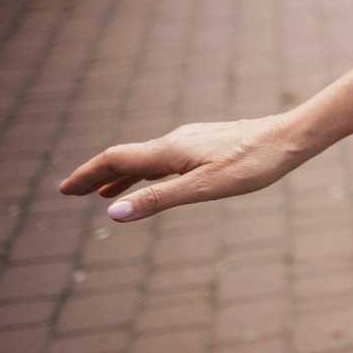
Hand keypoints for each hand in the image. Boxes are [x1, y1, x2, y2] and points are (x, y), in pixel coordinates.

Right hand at [58, 113, 313, 222]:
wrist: (290, 138)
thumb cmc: (252, 164)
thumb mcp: (204, 189)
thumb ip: (158, 200)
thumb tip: (111, 214)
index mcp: (170, 150)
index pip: (116, 160)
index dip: (88, 175)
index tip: (63, 189)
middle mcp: (176, 141)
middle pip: (127, 158)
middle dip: (97, 175)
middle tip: (71, 192)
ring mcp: (192, 140)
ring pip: (147, 158)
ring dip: (121, 175)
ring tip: (103, 193)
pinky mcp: (207, 144)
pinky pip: (165, 159)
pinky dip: (147, 172)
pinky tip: (154, 180)